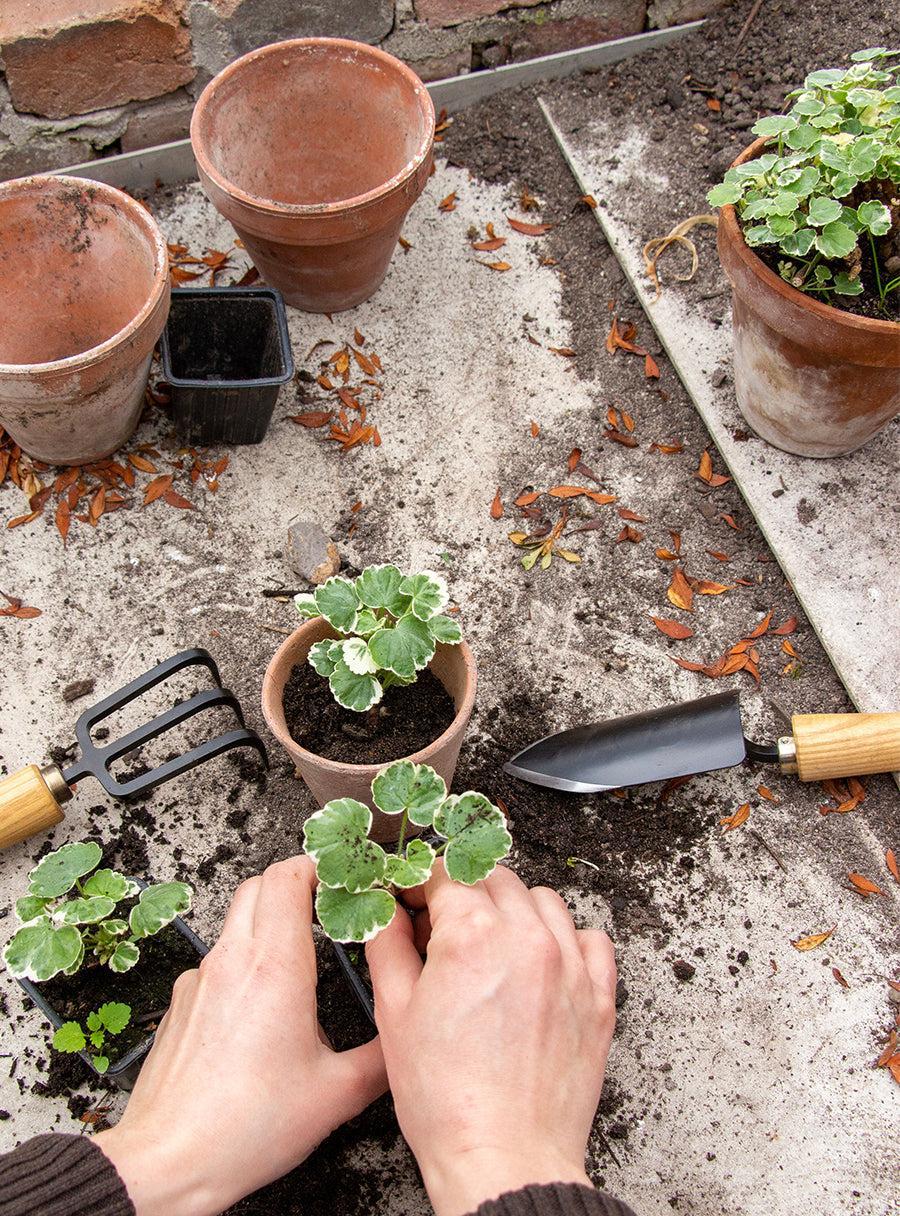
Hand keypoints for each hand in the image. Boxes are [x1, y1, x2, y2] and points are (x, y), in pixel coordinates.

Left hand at [96, 857, 386, 1215]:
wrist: (167, 1163)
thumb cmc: (243, 1128)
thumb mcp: (335, 1095)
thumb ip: (381, 1058)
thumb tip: (404, 1040)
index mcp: (273, 968)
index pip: (288, 877)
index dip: (317, 865)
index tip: (341, 876)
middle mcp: (231, 963)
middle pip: (258, 885)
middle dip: (294, 884)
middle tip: (326, 904)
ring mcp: (199, 982)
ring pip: (234, 921)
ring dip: (267, 922)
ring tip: (299, 955)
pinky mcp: (181, 1007)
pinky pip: (215, 962)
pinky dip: (242, 963)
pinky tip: (259, 1007)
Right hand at [366, 861, 616, 1215]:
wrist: (503, 1160)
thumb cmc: (448, 1101)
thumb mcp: (394, 1014)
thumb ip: (387, 946)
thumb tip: (385, 911)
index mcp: (473, 936)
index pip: (445, 872)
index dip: (420, 881)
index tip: (411, 896)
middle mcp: (527, 939)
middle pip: (494, 879)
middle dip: (463, 891)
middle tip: (441, 927)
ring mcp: (570, 966)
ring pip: (544, 901)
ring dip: (513, 909)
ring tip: (490, 946)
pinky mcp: (598, 998)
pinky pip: (591, 940)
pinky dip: (567, 940)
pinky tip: (542, 964)